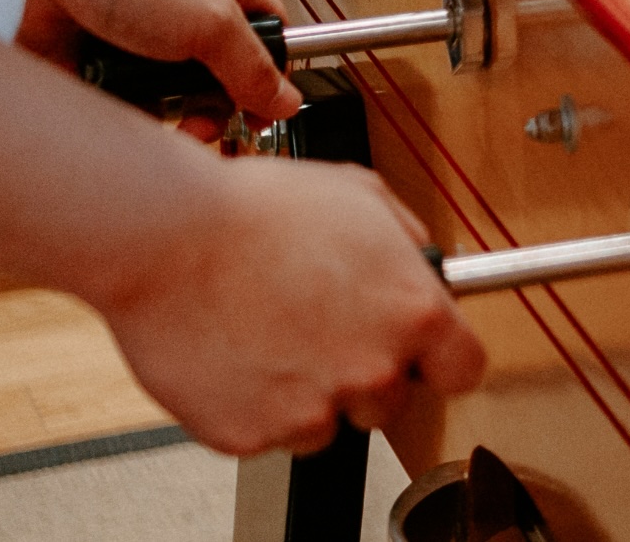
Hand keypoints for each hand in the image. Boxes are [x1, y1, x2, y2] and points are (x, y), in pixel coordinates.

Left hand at [18, 0, 296, 121]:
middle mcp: (188, 11)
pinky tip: (124, 108)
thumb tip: (287, 99)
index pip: (268, 39)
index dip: (269, 80)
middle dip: (215, 109)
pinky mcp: (102, 62)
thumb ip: (252, 66)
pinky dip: (127, 112)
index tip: (261, 118)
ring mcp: (143, 38)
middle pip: (220, 77)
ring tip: (162, 120)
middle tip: (203, 125)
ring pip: (171, 96)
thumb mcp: (210, 19)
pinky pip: (127, 102)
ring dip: (168, 114)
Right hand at [89, 156, 485, 452]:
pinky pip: (266, 434)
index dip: (441, 359)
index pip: (463, 369)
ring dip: (307, 394)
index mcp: (412, 312)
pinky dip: (253, 406)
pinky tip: (236, 356)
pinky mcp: (249, 434)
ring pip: (326, 424)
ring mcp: (310, 408)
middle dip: (363, 372)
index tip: (424, 355)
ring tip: (270, 338)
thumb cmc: (255, 209)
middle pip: (389, 401)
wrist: (166, 237)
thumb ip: (406, 240)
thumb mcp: (361, 195)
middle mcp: (371, 368)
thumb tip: (422, 261)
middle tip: (320, 331)